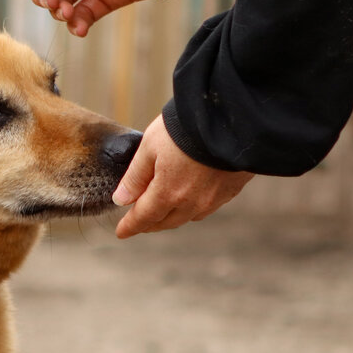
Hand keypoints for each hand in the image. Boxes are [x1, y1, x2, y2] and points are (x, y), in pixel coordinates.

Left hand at [112, 115, 252, 237]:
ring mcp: (214, 199)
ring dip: (172, 216)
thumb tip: (120, 200)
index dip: (130, 226)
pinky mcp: (231, 190)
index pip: (144, 218)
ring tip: (163, 210)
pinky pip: (208, 207)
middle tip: (140, 222)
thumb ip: (135, 176)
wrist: (232, 120)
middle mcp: (192, 203)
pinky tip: (191, 198)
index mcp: (167, 193)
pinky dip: (193, 207)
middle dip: (150, 223)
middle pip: (166, 221)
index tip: (121, 233)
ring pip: (188, 216)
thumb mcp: (150, 147)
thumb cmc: (184, 129)